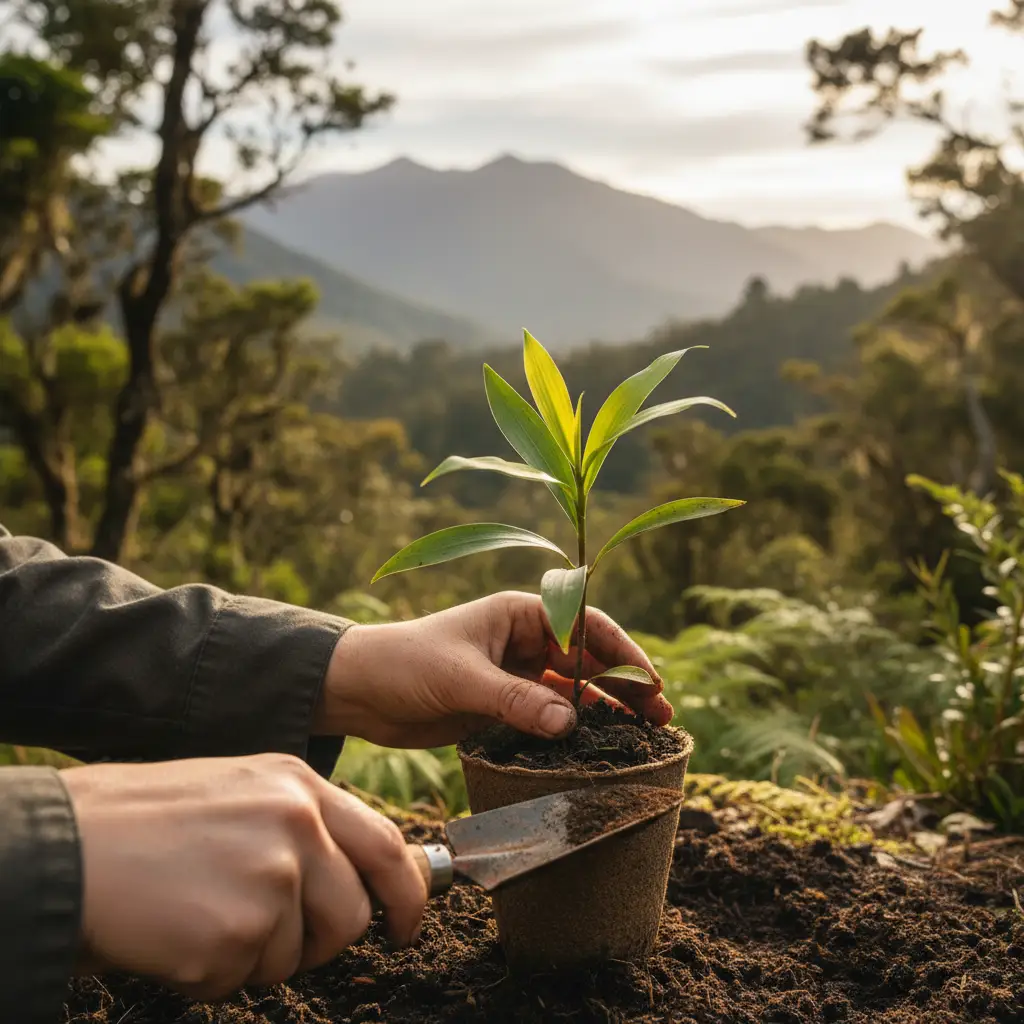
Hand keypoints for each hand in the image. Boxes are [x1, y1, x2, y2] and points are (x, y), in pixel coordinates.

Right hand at [63, 753, 425, 999]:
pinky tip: (175, 935)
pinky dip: (211, 975)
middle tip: (274, 942)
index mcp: (300, 786)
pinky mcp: (236, 932)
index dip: (406, 894)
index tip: (406, 927)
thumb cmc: (149, 822)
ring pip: (297, 955)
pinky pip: (243, 979)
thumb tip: (356, 879)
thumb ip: (303, 826)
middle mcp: (297, 824)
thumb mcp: (242, 793)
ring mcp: (271, 877)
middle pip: (352, 914)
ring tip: (200, 917)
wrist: (70, 843)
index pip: (385, 845)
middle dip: (322, 943)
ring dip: (255, 957)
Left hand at [314, 591, 673, 747]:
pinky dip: (573, 731)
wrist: (357, 692)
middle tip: (662, 715)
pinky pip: (548, 717)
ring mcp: (514, 675)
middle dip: (624, 683)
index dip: (620, 651)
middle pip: (587, 660)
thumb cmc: (403, 664)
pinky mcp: (502, 707)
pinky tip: (599, 749)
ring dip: (606, 710)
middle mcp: (523, 641)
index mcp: (517, 614)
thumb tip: (571, 725)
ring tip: (646, 735)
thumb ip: (515, 701)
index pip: (583, 625)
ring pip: (573, 692)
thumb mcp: (461, 678)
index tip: (650, 682)